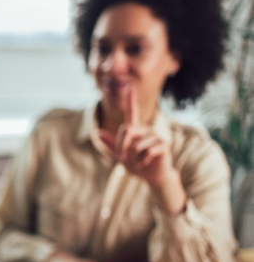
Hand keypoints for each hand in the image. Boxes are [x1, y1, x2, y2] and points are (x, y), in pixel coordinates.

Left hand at [98, 86, 185, 212]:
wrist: (152, 176)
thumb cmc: (137, 165)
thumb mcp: (120, 156)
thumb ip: (110, 145)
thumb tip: (98, 132)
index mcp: (134, 130)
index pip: (131, 111)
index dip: (130, 99)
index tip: (129, 85)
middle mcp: (145, 129)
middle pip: (126, 130)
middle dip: (122, 147)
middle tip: (126, 159)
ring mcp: (155, 136)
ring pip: (135, 144)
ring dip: (133, 157)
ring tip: (139, 161)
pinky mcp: (163, 144)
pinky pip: (146, 151)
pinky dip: (142, 161)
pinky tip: (147, 163)